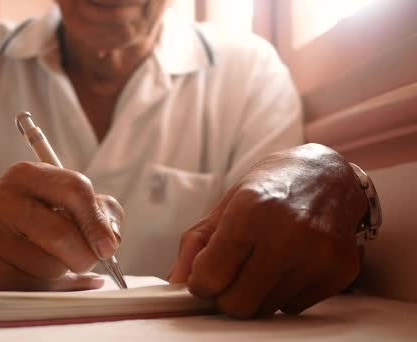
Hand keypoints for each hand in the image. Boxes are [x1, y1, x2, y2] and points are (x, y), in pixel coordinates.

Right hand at [0, 161, 122, 290]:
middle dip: (85, 255)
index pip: (74, 191)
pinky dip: (51, 287)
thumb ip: (102, 213)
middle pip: (60, 234)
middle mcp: (1, 199)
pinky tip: (47, 276)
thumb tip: (111, 241)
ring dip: (64, 271)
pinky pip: (33, 287)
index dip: (97, 222)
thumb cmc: (41, 214)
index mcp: (27, 174)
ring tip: (57, 260)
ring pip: (47, 265)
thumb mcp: (69, 200)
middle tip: (89, 260)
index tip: (109, 246)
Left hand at [168, 143, 367, 317]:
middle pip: (238, 304)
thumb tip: (176, 281)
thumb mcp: (225, 205)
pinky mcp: (339, 271)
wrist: (327, 176)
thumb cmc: (271, 187)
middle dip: (225, 295)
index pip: (211, 277)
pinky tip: (288, 263)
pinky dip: (283, 293)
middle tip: (230, 275)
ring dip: (254, 294)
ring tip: (262, 262)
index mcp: (250, 210)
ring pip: (266, 310)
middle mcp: (287, 234)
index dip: (200, 283)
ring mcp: (317, 255)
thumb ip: (195, 245)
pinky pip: (293, 307)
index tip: (204, 277)